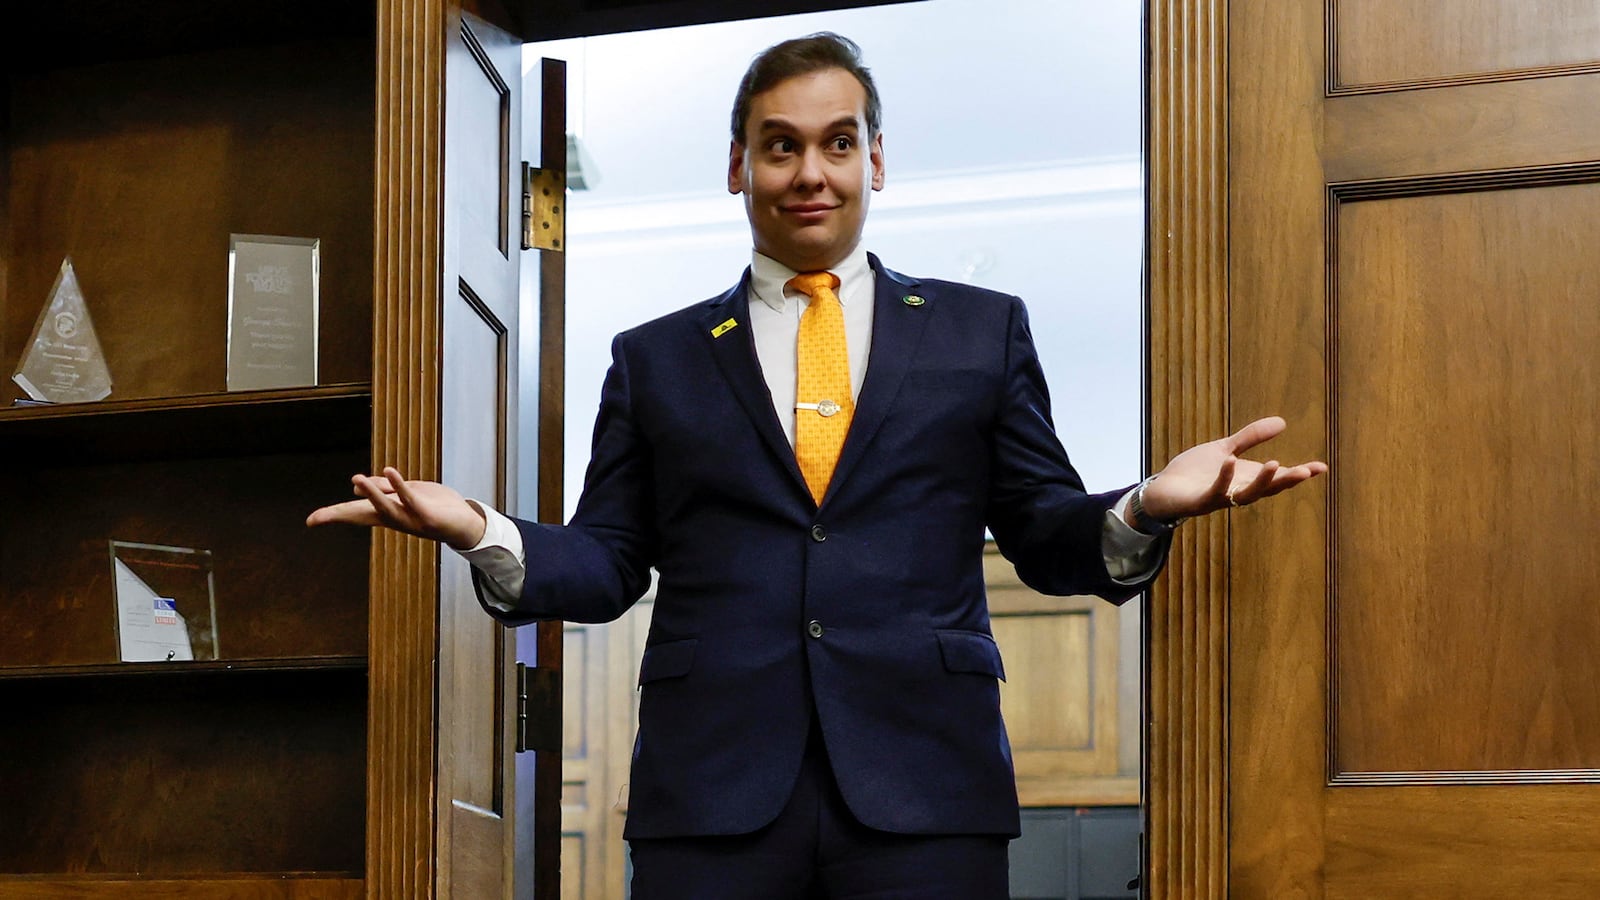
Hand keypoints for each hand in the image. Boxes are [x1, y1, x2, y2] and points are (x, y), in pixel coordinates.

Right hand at [306, 467, 487, 549]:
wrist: (464, 523)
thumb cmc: (433, 507)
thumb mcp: (406, 494)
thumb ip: (384, 489)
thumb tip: (356, 487)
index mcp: (386, 514)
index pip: (355, 514)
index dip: (333, 515)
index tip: (310, 521)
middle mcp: (393, 520)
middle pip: (362, 516)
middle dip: (339, 516)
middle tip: (316, 518)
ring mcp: (410, 519)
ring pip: (386, 507)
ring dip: (372, 493)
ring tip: (355, 479)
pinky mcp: (426, 514)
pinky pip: (410, 498)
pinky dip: (399, 485)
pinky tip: (389, 470)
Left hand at [1139, 416, 1327, 520]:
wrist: (1162, 489)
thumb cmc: (1194, 473)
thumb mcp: (1226, 449)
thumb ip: (1250, 438)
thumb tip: (1282, 422)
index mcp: (1246, 479)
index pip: (1277, 478)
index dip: (1299, 474)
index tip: (1321, 467)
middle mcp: (1237, 492)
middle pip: (1267, 489)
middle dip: (1286, 480)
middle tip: (1306, 471)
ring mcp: (1219, 498)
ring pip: (1246, 495)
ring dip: (1261, 481)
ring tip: (1275, 463)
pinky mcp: (1199, 501)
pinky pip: (1215, 492)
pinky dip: (1224, 478)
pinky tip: (1231, 461)